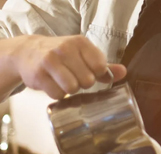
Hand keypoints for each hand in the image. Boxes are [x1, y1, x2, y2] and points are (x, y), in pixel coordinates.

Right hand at [9, 35, 126, 98]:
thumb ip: (104, 65)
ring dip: (71, 90)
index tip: (90, 71)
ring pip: (72, 89)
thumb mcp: (84, 55)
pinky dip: (57, 94)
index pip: (101, 67)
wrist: (28, 51)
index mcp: (80, 43)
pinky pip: (57, 94)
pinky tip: (53, 84)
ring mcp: (49, 61)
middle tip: (74, 76)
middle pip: (88, 81)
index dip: (97, 75)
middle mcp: (65, 49)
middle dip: (83, 83)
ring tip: (64, 81)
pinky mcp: (38, 75)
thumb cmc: (63, 55)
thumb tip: (124, 72)